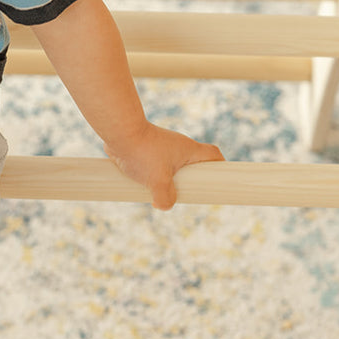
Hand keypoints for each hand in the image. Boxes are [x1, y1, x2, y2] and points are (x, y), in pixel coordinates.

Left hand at [109, 122, 223, 209]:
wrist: (119, 133)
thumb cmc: (142, 152)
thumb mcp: (158, 181)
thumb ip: (165, 198)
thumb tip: (164, 206)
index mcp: (189, 149)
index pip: (213, 154)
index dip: (219, 166)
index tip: (218, 180)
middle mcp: (178, 146)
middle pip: (193, 163)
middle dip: (191, 180)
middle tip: (184, 194)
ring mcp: (162, 147)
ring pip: (172, 166)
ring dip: (169, 179)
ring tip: (160, 193)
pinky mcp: (147, 149)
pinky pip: (156, 165)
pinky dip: (153, 176)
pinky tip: (143, 186)